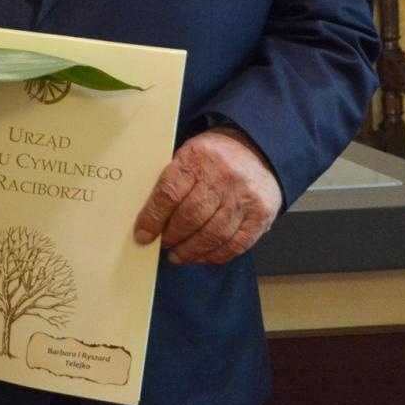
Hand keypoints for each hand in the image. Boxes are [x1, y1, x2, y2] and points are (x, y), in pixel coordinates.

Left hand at [133, 127, 282, 264]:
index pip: (169, 193)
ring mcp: (244, 197)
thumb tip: (150, 218)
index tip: (143, 235)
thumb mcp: (188, 154)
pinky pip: (237, 243)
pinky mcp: (261, 214)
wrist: (257, 148)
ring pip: (213, 234)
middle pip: (191, 217)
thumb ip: (172, 181)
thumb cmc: (214, 156)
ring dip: (192, 250)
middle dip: (173, 237)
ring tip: (179, 255)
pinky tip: (203, 256)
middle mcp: (222, 177)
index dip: (152, 219)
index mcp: (197, 158)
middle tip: (164, 245)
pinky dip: (217, 255)